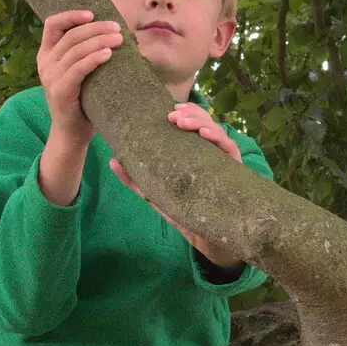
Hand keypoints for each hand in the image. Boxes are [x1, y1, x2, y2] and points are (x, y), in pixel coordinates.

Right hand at [37, 10, 123, 145]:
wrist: (71, 132)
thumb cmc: (81, 100)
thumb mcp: (78, 72)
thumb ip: (84, 53)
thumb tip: (114, 33)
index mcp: (46, 54)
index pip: (52, 24)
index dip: (71, 15)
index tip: (91, 14)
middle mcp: (45, 63)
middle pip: (70, 36)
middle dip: (96, 28)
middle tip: (116, 28)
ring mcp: (51, 78)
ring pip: (75, 50)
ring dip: (99, 41)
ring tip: (119, 39)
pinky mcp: (60, 92)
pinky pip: (78, 69)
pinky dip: (93, 59)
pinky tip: (108, 54)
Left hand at [109, 103, 244, 267]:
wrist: (205, 236)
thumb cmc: (182, 211)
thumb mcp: (154, 193)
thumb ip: (134, 179)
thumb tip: (112, 161)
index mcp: (194, 151)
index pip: (193, 124)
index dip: (185, 112)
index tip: (170, 110)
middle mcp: (211, 152)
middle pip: (205, 122)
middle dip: (191, 114)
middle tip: (173, 116)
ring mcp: (223, 159)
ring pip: (216, 131)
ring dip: (201, 122)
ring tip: (184, 122)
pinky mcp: (234, 169)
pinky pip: (229, 148)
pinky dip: (218, 138)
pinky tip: (206, 134)